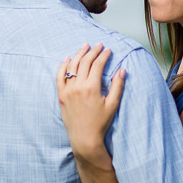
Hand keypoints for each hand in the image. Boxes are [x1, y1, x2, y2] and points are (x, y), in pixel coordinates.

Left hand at [55, 43, 125, 162]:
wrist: (84, 138)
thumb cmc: (100, 123)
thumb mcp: (112, 105)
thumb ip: (117, 86)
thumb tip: (122, 70)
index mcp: (92, 88)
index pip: (98, 65)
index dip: (104, 56)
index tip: (108, 50)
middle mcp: (78, 87)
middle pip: (85, 62)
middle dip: (93, 51)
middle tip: (99, 45)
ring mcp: (68, 90)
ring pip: (72, 66)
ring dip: (79, 54)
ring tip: (85, 46)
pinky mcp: (61, 95)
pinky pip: (59, 77)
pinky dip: (63, 66)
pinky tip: (68, 58)